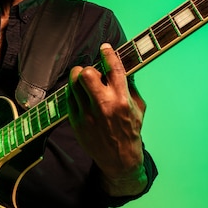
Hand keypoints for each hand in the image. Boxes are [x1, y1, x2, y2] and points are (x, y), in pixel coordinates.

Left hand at [67, 43, 146, 195]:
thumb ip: (130, 86)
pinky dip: (75, 93)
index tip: (105, 48)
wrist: (119, 159)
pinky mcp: (75, 121)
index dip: (108, 54)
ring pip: (74, 83)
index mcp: (122, 101)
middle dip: (88, 68)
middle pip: (86, 74)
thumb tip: (122, 64)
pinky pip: (69, 97)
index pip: (113, 70)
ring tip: (86, 84)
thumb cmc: (130, 130)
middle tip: (93, 74)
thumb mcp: (138, 107)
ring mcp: (87, 115)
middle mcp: (103, 106)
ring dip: (79, 79)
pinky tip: (82, 97)